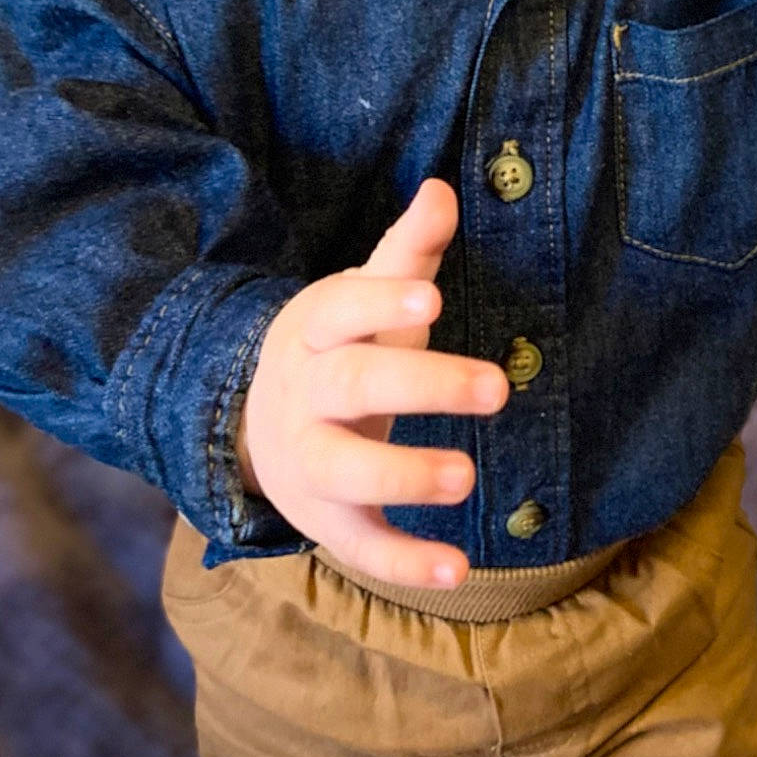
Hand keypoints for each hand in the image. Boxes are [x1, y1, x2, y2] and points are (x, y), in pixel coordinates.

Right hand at [236, 178, 508, 588]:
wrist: (259, 430)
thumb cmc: (339, 350)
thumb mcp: (365, 298)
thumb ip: (407, 252)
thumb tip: (443, 189)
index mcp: (317, 331)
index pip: (342, 307)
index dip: (382, 302)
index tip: (434, 298)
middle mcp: (307, 395)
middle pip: (355, 384)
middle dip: (423, 385)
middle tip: (498, 389)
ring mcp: (312, 461)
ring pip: (346, 469)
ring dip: (405, 473)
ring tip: (467, 475)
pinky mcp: (328, 519)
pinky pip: (361, 545)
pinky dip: (406, 561)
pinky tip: (459, 567)